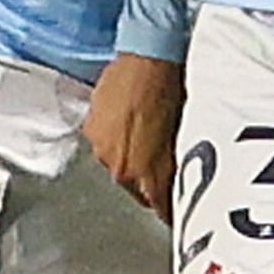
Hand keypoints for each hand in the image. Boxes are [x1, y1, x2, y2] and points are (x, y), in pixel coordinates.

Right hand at [84, 52, 182, 218]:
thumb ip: (173, 166)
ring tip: (145, 139)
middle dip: (148, 183)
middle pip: (135, 187)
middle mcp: (118, 168)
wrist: (147, 60)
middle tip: (162, 171)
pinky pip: (106, 142)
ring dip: (130, 158)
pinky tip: (130, 123)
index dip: (167, 210)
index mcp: (144, 175)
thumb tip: (178, 180)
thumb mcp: (181, 138)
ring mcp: (101, 148)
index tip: (174, 213)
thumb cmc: (172, 94)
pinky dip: (117, 138)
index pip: (156, 206)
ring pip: (118, 164)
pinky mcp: (91, 128)